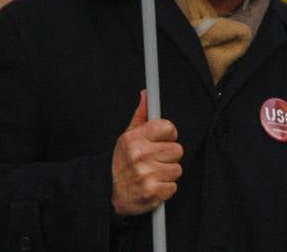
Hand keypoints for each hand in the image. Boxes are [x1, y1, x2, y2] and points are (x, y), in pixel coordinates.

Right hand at [111, 90, 182, 215]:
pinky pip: (173, 187)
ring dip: (167, 173)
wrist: (109, 192)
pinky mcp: (153, 192)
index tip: (162, 140)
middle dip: (168, 156)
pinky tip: (153, 185)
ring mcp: (147, 174)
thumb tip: (146, 94)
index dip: (168, 134)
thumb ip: (141, 115)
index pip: (168, 127)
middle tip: (155, 159)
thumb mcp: (127, 136)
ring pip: (177, 169)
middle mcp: (141, 155)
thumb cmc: (122, 162)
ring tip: (153, 173)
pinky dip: (165, 188)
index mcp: (135, 138)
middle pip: (177, 150)